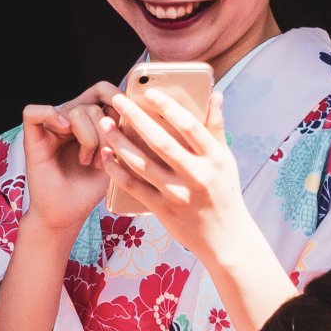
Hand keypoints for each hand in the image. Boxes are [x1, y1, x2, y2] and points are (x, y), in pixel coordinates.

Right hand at [19, 83, 117, 243]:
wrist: (67, 214)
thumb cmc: (89, 189)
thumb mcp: (114, 156)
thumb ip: (120, 131)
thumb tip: (131, 107)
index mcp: (88, 121)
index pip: (102, 91)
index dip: (115, 99)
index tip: (125, 124)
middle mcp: (68, 120)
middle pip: (92, 104)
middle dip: (104, 132)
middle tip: (102, 158)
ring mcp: (50, 128)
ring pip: (74, 110)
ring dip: (88, 137)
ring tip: (87, 160)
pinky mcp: (32, 138)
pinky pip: (33, 112)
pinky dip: (50, 116)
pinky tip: (63, 131)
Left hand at [100, 90, 248, 261]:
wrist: (225, 238)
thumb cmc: (224, 192)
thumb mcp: (225, 160)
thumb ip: (216, 127)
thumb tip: (215, 94)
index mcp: (214, 158)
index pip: (190, 126)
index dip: (168, 107)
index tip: (149, 92)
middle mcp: (196, 175)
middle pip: (160, 141)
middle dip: (135, 118)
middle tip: (116, 100)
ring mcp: (178, 194)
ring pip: (142, 164)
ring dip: (120, 142)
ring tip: (105, 124)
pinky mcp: (163, 210)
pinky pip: (135, 187)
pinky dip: (117, 171)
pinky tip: (106, 156)